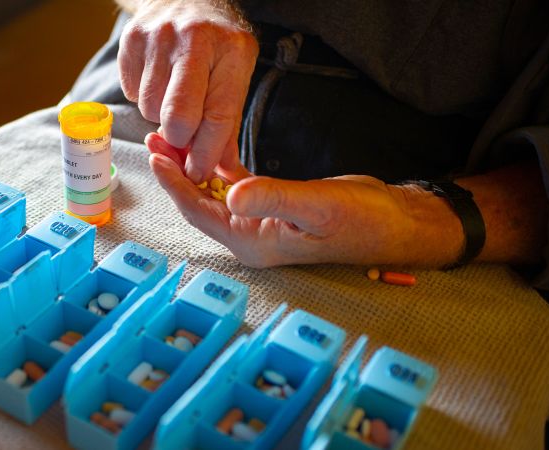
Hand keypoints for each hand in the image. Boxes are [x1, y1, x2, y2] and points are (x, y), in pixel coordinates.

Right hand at [119, 0, 257, 181]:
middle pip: (177, 117)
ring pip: (150, 109)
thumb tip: (221, 170)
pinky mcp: (131, 40)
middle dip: (179, 138)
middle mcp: (193, 40)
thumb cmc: (216, 43)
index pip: (217, 116)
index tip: (198, 172)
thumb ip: (228, 123)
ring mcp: (158, 38)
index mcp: (230, 50)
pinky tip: (158, 79)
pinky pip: (132, 94)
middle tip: (184, 134)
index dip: (205, 153)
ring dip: (160, 114)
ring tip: (174, 93)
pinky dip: (144, 97)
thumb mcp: (236, 74)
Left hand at [146, 133, 464, 267]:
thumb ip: (273, 198)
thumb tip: (231, 195)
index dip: (175, 183)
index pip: (199, 210)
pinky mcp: (271, 207)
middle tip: (156, 139)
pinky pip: (236, 187)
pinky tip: (209, 147)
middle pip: (199, 202)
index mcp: (251, 241)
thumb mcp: (317, 206)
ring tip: (173, 138)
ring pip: (214, 193)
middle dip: (176, 172)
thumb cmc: (360, 221)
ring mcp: (259, 222)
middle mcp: (248, 235)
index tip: (156, 154)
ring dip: (194, 167)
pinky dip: (220, 167)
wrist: (392, 224)